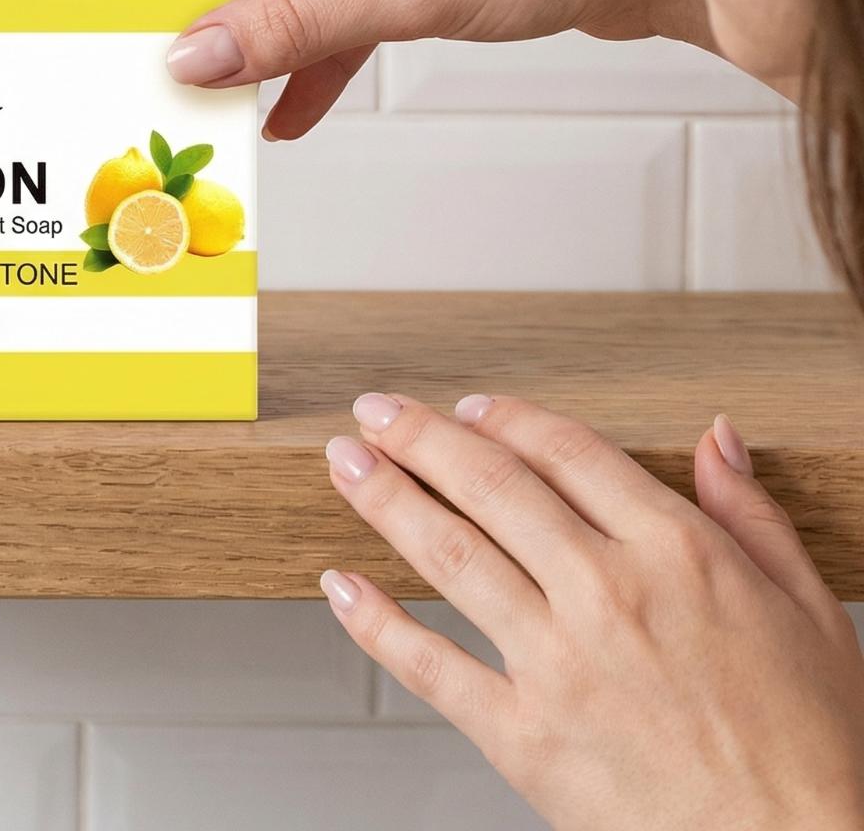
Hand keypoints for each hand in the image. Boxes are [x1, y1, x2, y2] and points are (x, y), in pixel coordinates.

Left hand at [320, 392, 863, 829]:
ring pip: (449, 553)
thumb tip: (716, 436)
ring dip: (385, 497)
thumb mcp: (813, 615)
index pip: (567, 451)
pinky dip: (375, 622)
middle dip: (420, 436)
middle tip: (375, 410)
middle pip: (491, 485)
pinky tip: (342, 586)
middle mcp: (608, 593)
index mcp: (678, 554)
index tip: (470, 406)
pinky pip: (430, 666)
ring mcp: (558, 664)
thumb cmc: (818, 754)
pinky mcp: (524, 737)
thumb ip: (752, 517)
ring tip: (345, 460)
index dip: (507, 418)